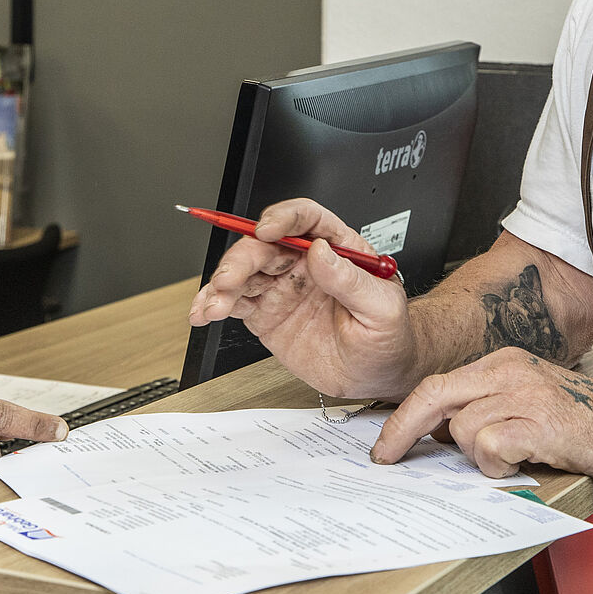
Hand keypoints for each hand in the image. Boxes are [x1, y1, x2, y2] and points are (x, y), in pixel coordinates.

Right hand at [187, 198, 418, 398]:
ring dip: (220, 284)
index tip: (266, 230)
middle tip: (228, 281)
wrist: (377, 375)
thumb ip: (353, 281)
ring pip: (242, 271)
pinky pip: (234, 302)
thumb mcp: (383, 310)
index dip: (284, 218)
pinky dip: (213, 304)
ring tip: (212, 305)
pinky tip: (203, 312)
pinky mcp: (265, 312)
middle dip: (240, 259)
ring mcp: (281, 286)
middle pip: (263, 245)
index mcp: (337, 250)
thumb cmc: (389, 337)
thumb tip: (322, 252)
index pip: (307, 220)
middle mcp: (303, 262)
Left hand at [371, 347, 592, 495]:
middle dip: (403, 429)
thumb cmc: (584, 425)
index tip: (387, 441)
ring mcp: (524, 394)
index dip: (405, 414)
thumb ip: (485, 407)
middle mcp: (509, 370)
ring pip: (462, 429)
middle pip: (434, 395)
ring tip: (509, 459)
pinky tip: (521, 463)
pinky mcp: (539, 422)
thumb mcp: (526, 403)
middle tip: (388, 457)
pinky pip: (490, 447)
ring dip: (477, 457)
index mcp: (502, 362)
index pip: (437, 383)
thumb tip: (434, 432)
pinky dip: (497, 466)